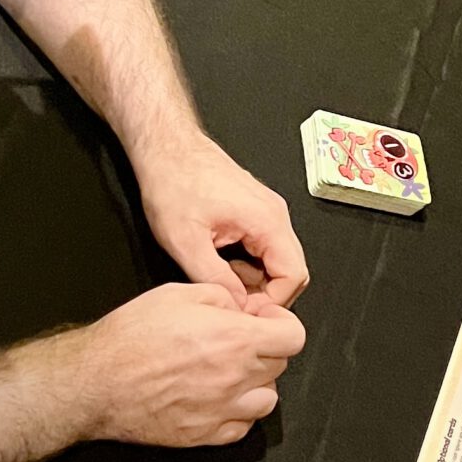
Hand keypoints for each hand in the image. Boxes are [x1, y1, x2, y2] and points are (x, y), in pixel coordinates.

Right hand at [71, 284, 306, 448]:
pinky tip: (217, 397)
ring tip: (230, 371)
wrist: (94, 381)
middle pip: (279, 365)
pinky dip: (237, 413)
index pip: (294, 337)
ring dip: (256, 383)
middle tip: (238, 341)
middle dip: (265, 348)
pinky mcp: (202, 436)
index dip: (281, 323)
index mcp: (234, 340)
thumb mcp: (179, 293)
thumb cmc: (129, 338)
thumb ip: (222, 297)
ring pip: (267, 400)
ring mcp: (220, 411)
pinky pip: (241, 427)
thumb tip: (240, 307)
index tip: (262, 320)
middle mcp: (234, 378)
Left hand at [137, 136, 308, 306]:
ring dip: (254, 279)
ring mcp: (266, 211)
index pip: (294, 276)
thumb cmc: (174, 182)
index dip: (271, 303)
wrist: (167, 148)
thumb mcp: (185, 241)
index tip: (244, 314)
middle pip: (291, 269)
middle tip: (232, 304)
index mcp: (267, 220)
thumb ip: (215, 279)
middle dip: (265, 294)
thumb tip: (235, 307)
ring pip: (277, 259)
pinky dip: (248, 264)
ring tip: (221, 282)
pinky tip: (221, 264)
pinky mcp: (255, 210)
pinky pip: (264, 247)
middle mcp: (274, 214)